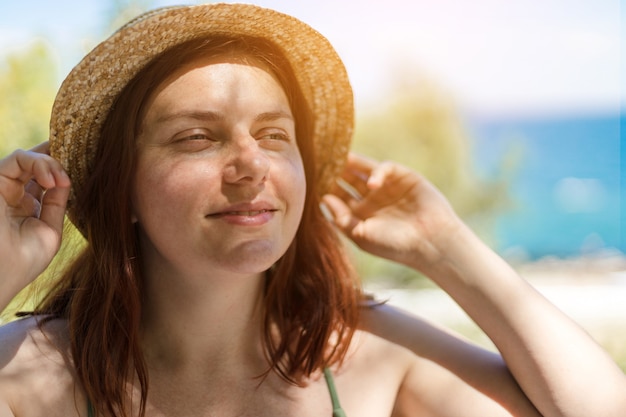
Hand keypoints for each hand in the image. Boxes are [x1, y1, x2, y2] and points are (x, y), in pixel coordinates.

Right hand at [0, 142, 69, 304]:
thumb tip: (66, 179)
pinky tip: (51, 181)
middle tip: (78, 156)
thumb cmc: (24, 260)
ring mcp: (2, 188)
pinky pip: (17, 158)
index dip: (60, 169)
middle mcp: (12, 196)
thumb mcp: (49, 230)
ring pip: (28, 159)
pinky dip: (38, 162)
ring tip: (61, 180)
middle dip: (58, 158)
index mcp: (26, 208)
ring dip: (52, 163)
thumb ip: (56, 203)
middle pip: (36, 165)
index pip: (44, 180)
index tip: (84, 161)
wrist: (1, 273)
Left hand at [321, 153, 461, 270]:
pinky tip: (372, 184)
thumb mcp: (361, 234)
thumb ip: (341, 218)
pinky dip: (376, 172)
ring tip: (338, 158)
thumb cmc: (394, 245)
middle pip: (347, 179)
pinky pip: (384, 168)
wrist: (431, 243)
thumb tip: (323, 198)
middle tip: (321, 161)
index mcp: (359, 214)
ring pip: (363, 169)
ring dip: (351, 163)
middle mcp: (371, 198)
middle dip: (335, 170)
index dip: (325, 187)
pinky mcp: (403, 177)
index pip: (337, 195)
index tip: (310, 181)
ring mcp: (386, 187)